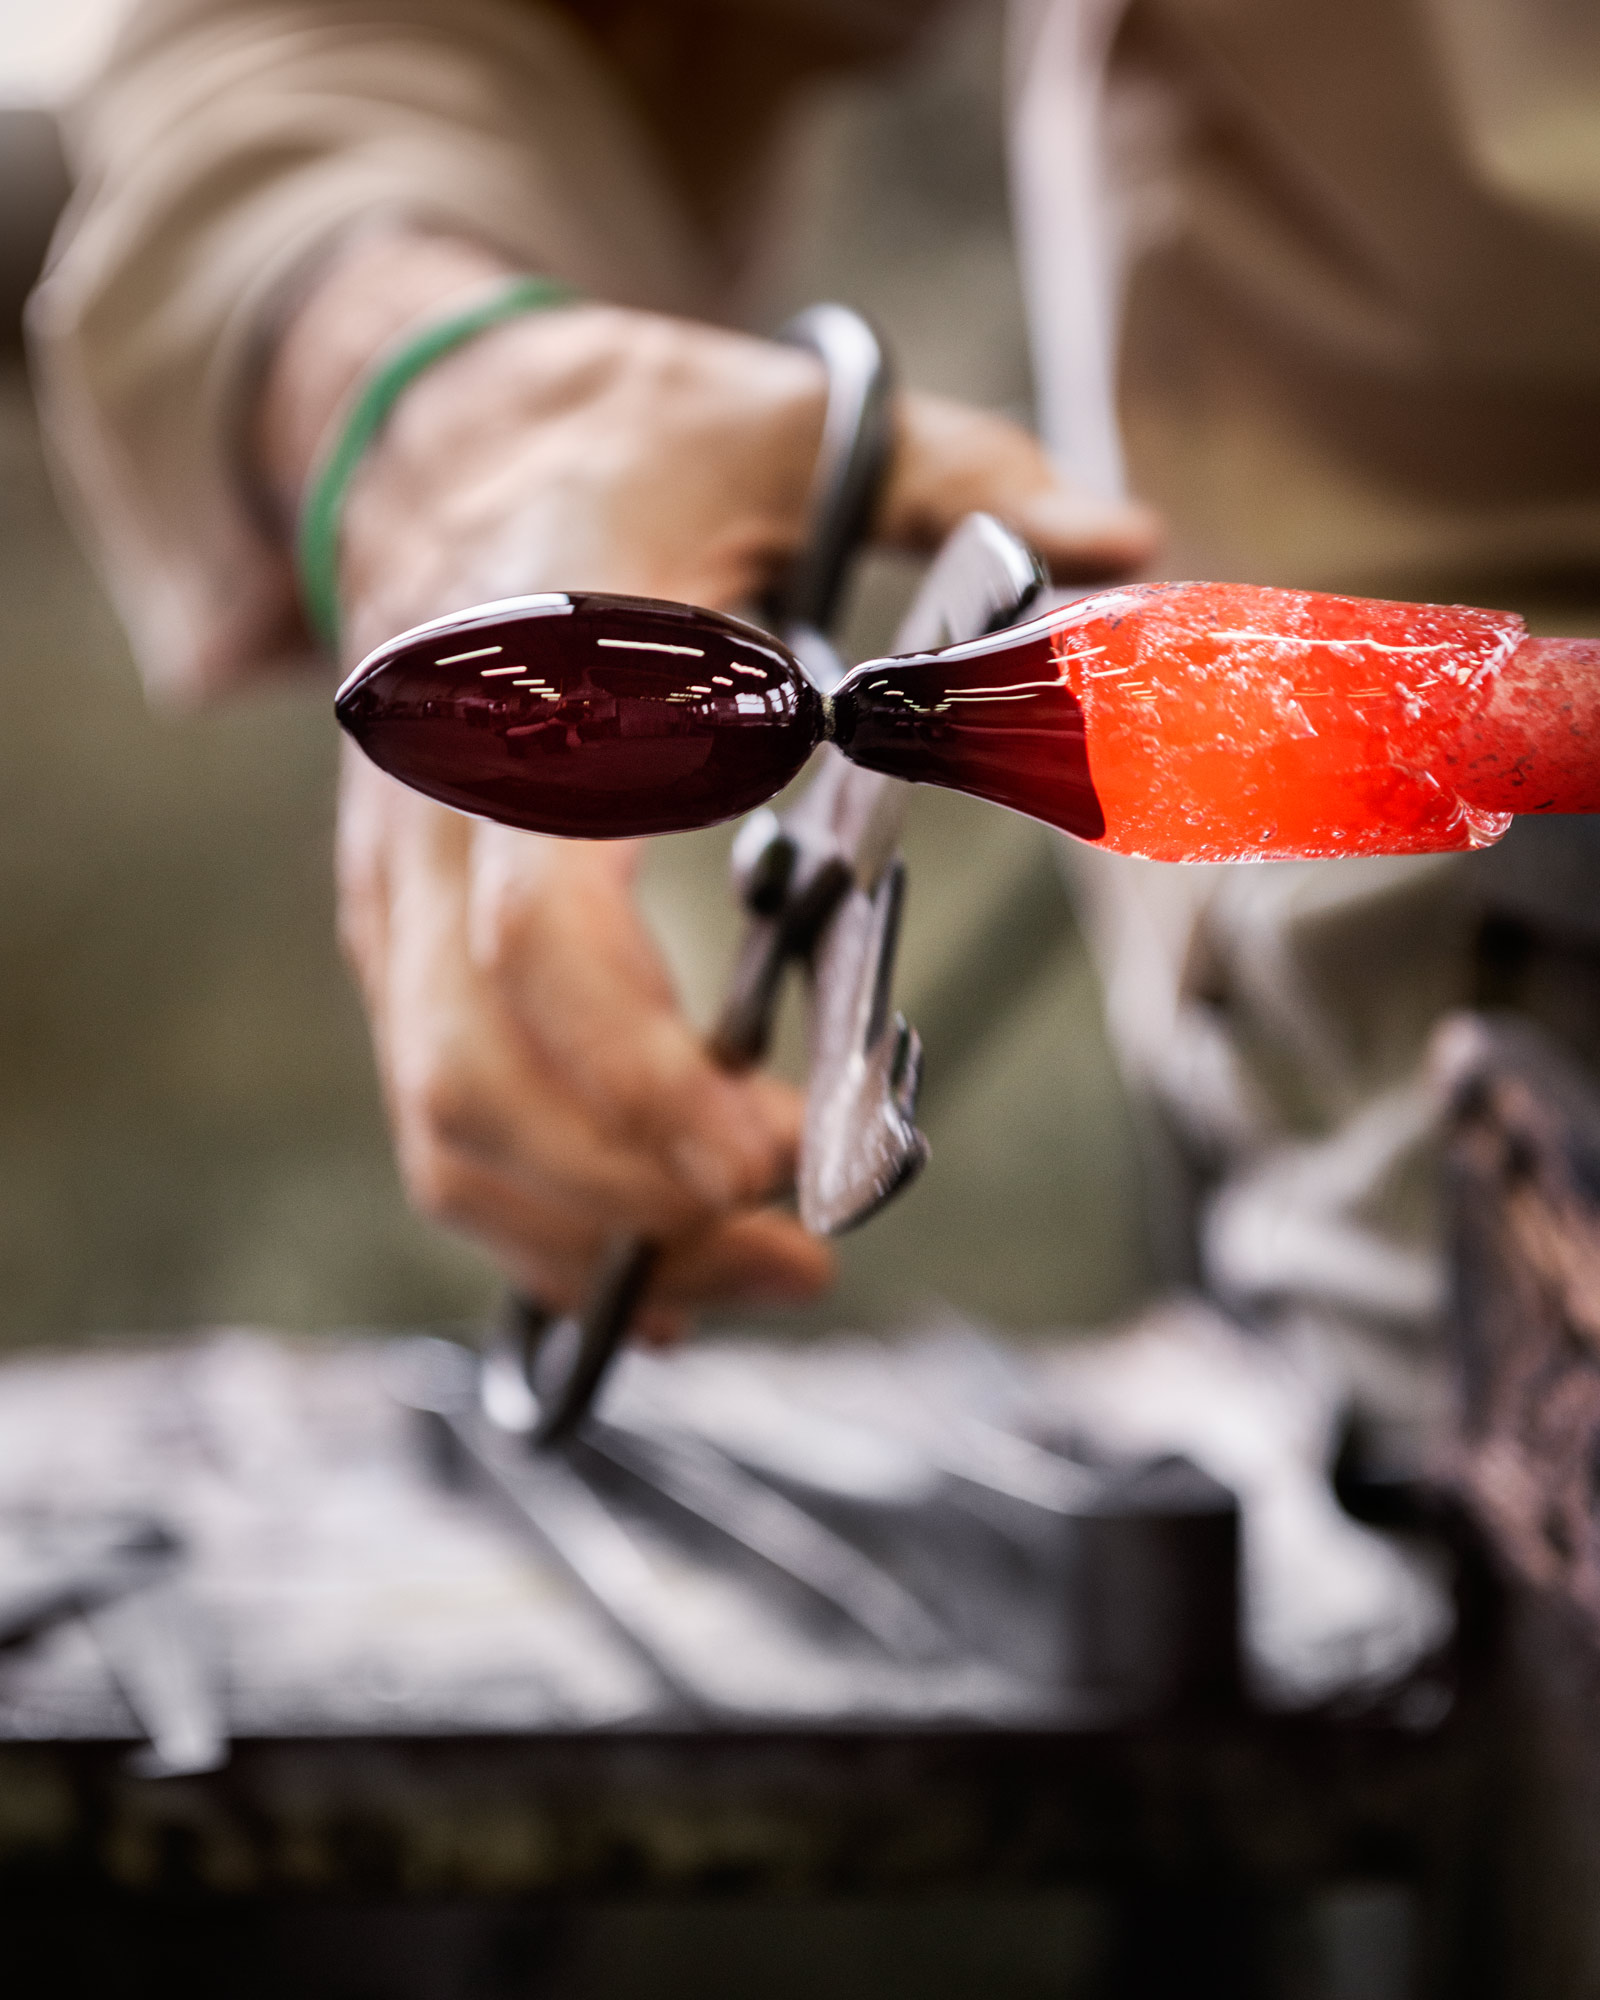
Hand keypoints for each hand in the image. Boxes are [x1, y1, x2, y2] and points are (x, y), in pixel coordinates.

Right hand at [259, 231, 1157, 1324]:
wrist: (450, 447)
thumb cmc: (636, 446)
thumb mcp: (796, 421)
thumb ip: (962, 475)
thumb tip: (1129, 534)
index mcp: (533, 688)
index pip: (535, 923)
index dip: (637, 1066)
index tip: (760, 1155)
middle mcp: (434, 808)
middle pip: (469, 1065)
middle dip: (623, 1190)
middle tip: (788, 1237)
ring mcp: (399, 885)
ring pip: (438, 1115)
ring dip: (585, 1230)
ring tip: (757, 1268)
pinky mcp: (405, 939)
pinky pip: (437, 1111)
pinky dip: (536, 1215)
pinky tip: (657, 1266)